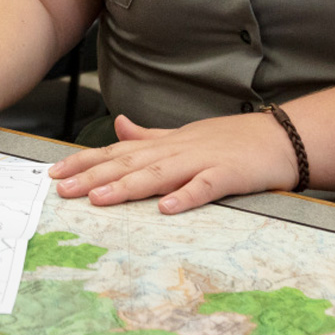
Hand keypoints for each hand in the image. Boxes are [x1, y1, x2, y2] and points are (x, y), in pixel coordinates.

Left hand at [47, 113, 298, 213]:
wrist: (279, 138)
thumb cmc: (231, 140)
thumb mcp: (184, 136)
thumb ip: (150, 136)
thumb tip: (119, 126)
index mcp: (165, 145)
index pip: (117, 152)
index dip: (85, 162)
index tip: (56, 173)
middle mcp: (177, 151)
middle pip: (129, 164)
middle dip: (93, 177)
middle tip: (62, 189)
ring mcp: (202, 161)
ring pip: (159, 175)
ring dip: (128, 186)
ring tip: (99, 198)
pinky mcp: (229, 175)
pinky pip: (205, 187)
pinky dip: (186, 196)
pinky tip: (166, 208)